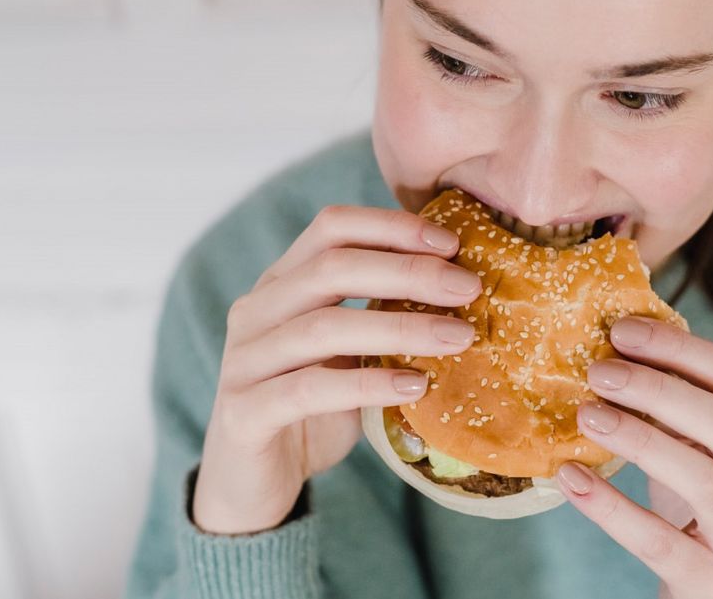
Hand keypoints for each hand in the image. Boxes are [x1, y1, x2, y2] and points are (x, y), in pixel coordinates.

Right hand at [193, 206, 481, 534]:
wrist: (255, 486)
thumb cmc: (314, 410)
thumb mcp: (349, 353)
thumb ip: (381, 315)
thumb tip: (462, 286)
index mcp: (281, 283)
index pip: (332, 227)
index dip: (392, 227)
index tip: (453, 243)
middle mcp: (256, 311)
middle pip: (331, 267)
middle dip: (409, 271)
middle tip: (468, 288)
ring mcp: (244, 361)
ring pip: (323, 327)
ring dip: (401, 328)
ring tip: (459, 337)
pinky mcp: (244, 413)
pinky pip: (309, 390)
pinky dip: (368, 385)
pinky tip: (415, 386)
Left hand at [555, 316, 712, 598]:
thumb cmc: (706, 502)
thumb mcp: (705, 447)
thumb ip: (680, 399)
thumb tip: (618, 333)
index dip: (680, 348)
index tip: (621, 329)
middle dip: (658, 388)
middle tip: (598, 370)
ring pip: (702, 479)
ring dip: (639, 439)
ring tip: (586, 414)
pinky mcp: (710, 580)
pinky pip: (657, 541)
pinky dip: (610, 506)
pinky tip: (570, 477)